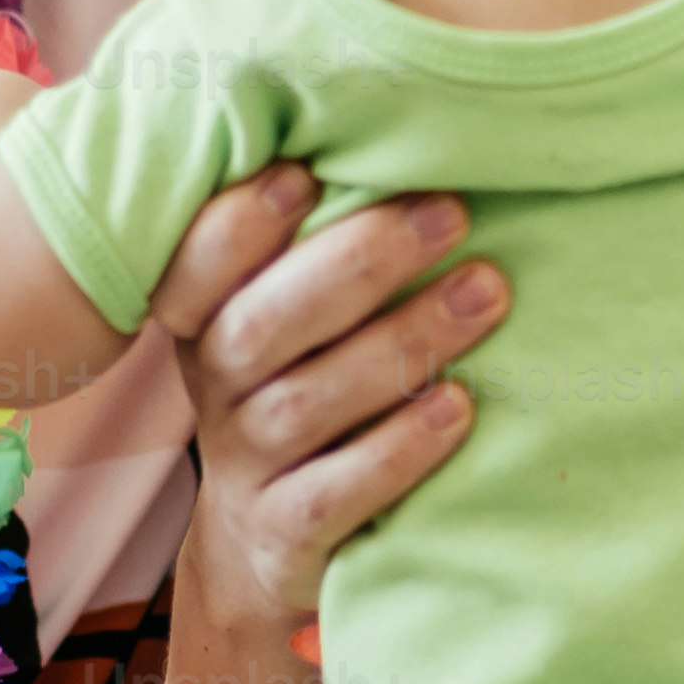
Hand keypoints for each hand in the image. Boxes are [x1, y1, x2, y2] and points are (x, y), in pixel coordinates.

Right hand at [152, 165, 500, 624]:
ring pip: (308, 402)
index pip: (198, 263)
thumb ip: (306, 247)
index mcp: (205, 317)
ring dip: (400, 344)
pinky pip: (336, 491)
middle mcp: (215, 386)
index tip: (307, 173)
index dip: (243, 220)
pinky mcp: (285, 534)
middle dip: (358, 262)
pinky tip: (459, 409)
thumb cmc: (293, 393)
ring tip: (485, 296)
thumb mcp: (277, 319)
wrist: (263, 549)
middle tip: (451, 213)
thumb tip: (404, 134)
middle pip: (264, 322)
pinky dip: (398, 450)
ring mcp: (246, 463)